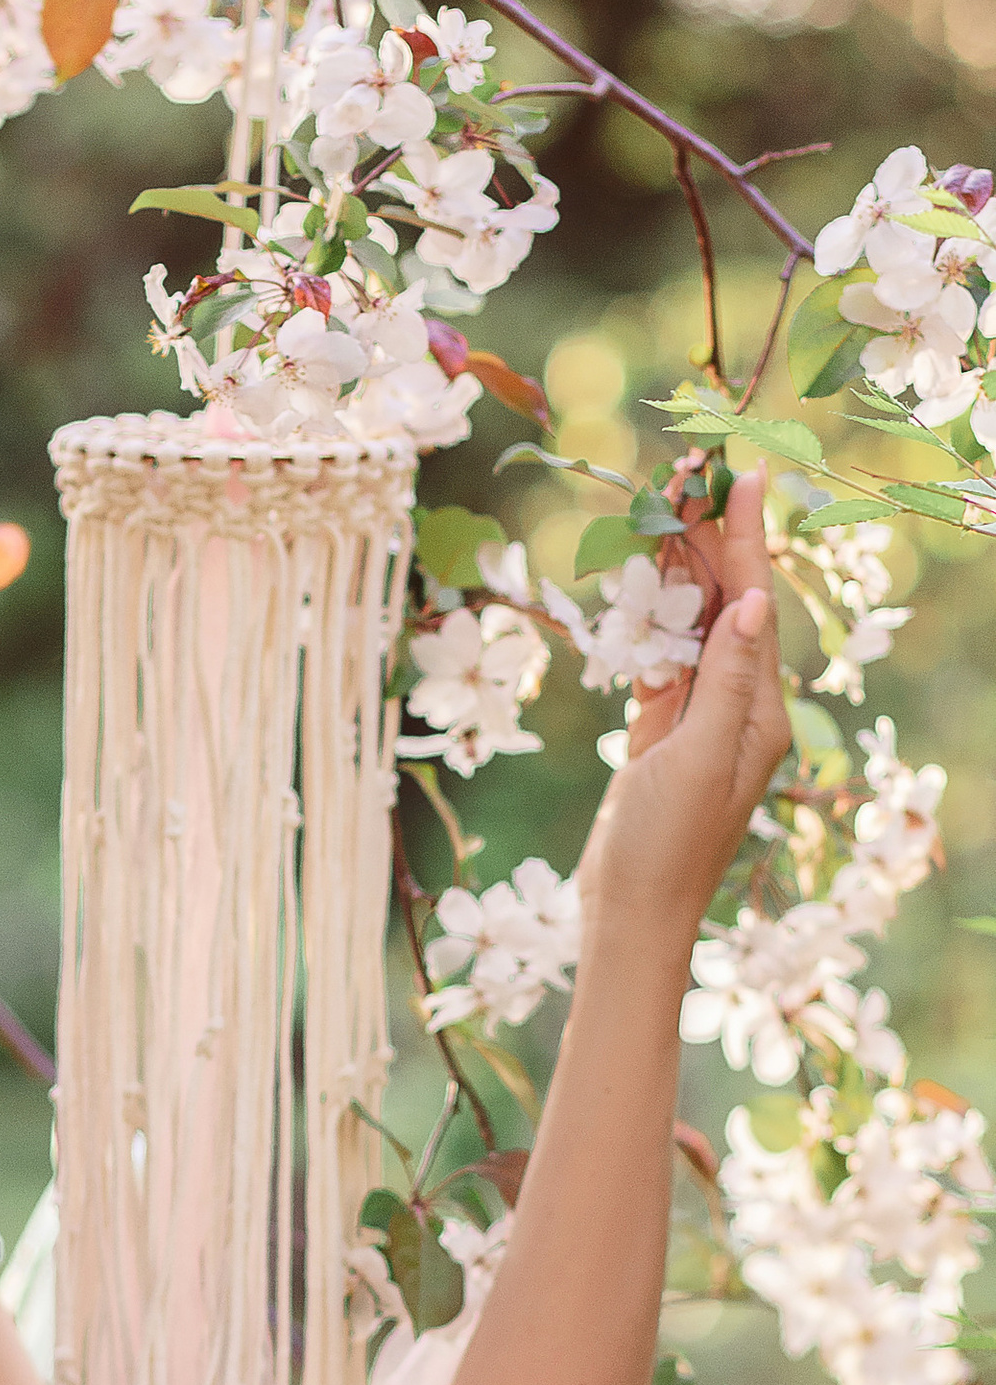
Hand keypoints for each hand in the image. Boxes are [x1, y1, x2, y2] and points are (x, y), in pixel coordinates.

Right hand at [578, 467, 790, 949]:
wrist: (629, 912)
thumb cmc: (663, 847)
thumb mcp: (696, 759)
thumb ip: (722, 680)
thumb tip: (754, 601)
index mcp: (756, 711)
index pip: (754, 606)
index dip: (746, 539)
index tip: (742, 477)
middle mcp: (734, 706)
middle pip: (726, 604)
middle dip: (709, 538)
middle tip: (690, 472)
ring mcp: (697, 718)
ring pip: (690, 624)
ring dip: (679, 567)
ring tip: (665, 505)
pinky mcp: (660, 732)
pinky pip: (660, 659)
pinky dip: (651, 616)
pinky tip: (643, 579)